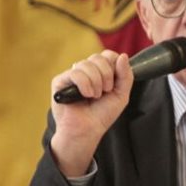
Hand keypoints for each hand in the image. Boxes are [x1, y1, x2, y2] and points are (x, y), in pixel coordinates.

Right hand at [49, 51, 132, 177]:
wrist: (88, 130)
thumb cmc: (102, 114)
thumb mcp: (121, 95)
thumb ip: (126, 76)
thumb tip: (123, 55)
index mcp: (99, 72)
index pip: (107, 55)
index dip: (114, 65)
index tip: (114, 82)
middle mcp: (85, 71)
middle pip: (98, 57)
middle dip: (106, 75)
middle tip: (105, 91)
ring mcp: (72, 75)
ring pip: (86, 64)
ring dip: (96, 82)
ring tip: (94, 96)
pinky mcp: (60, 81)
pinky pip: (75, 73)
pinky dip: (85, 84)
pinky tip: (86, 95)